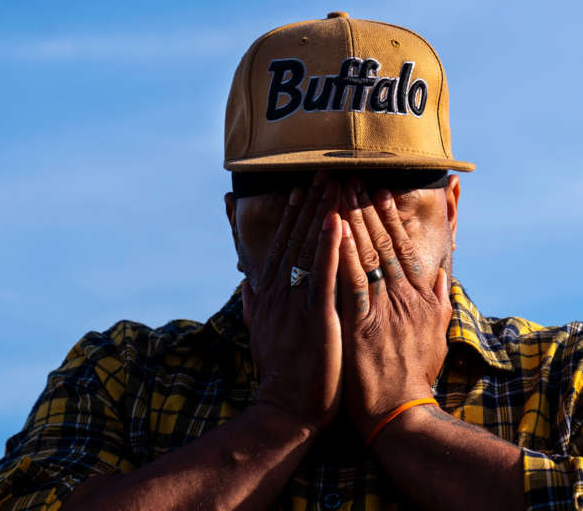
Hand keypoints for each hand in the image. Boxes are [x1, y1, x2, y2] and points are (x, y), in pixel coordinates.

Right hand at [242, 174, 342, 433]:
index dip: (291, 215)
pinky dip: (329, 246)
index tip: (300, 187)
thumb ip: (254, 303)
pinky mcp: (315, 316)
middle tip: (322, 171)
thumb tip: (246, 280)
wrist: (287, 411)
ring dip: (321, 212)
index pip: (282, 245)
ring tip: (332, 183)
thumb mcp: (262, 333)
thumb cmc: (282, 375)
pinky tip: (336, 221)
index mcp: (271, 295)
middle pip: (296, 238)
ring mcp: (296, 302)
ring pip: (309, 248)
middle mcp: (280, 292)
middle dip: (310, 203)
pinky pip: (323, 274)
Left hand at [337, 181, 451, 438]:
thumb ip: (440, 302)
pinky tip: (335, 232)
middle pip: (380, 242)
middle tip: (350, 177)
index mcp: (416, 296)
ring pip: (365, 255)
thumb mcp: (437, 335)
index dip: (388, 216)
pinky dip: (344, 256)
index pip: (400, 246)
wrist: (400, 414)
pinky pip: (351, 283)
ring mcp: (381, 309)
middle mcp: (400, 296)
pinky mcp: (360, 324)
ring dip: (351, 220)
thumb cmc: (415, 377)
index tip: (377, 189)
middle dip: (364, 207)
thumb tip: (443, 275)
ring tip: (338, 192)